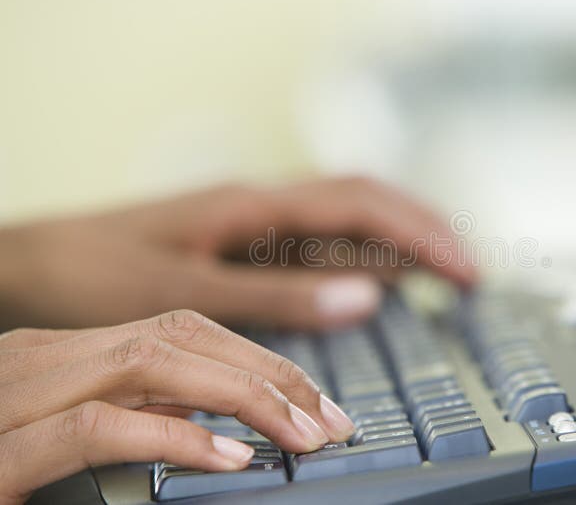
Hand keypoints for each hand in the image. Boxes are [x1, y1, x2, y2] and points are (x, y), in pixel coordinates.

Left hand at [0, 176, 474, 329]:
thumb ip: (278, 295)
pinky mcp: (247, 247)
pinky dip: (362, 262)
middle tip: (471, 269)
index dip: (420, 233)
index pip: (359, 205)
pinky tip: (382, 280)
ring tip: (448, 271)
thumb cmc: (95, 271)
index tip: (464, 266)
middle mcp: (262, 207)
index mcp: (253, 206)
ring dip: (400, 243)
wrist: (33, 265)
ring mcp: (257, 226)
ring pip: (348, 223)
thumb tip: (365, 296)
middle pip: (366, 202)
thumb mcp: (185, 291)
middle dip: (424, 230)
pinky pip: (320, 248)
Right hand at [0, 310, 353, 503]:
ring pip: (150, 361)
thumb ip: (136, 418)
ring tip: (303, 433)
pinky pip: (93, 427)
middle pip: (183, 337)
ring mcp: (14, 396)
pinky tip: (227, 457)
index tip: (318, 402)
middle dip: (271, 373)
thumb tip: (222, 431)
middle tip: (332, 419)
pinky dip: (169, 435)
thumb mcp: (70, 429)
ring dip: (242, 395)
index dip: (261, 361)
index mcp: (67, 353)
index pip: (184, 331)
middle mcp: (43, 358)